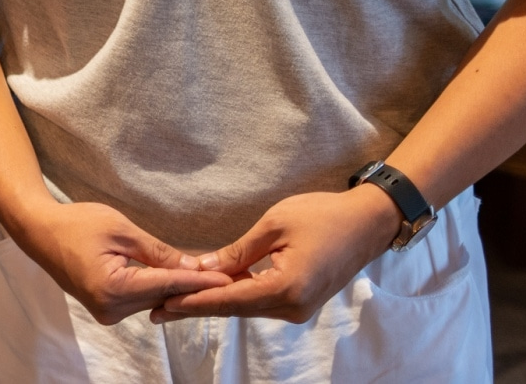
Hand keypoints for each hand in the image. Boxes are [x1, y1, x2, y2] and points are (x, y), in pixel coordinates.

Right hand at [6, 200, 234, 325]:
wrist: (39, 232)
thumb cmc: (77, 223)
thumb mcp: (120, 229)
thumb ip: (157, 252)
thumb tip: (192, 267)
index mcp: (113, 288)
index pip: (168, 285)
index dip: (200, 281)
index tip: (228, 279)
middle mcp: (110, 309)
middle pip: (163, 297)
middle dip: (194, 286)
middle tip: (229, 275)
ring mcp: (107, 313)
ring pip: (154, 301)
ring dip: (178, 288)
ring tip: (210, 276)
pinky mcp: (106, 310)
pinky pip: (141, 300)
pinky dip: (160, 289)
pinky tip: (179, 279)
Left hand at [152, 185, 401, 324]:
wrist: (367, 223)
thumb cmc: (322, 216)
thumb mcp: (273, 226)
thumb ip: (238, 251)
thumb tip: (202, 267)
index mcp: (287, 289)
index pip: (229, 299)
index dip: (194, 301)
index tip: (163, 304)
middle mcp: (293, 308)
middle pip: (234, 309)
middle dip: (196, 306)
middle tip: (157, 309)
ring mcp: (298, 309)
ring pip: (246, 307)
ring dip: (212, 302)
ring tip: (174, 301)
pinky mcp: (300, 302)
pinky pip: (260, 301)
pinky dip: (234, 295)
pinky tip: (209, 290)